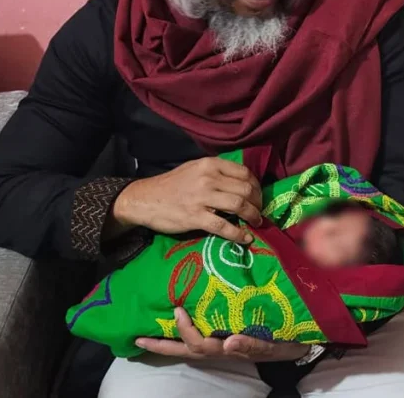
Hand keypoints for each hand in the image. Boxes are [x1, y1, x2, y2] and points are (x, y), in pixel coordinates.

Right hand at [111, 157, 262, 242]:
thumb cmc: (172, 185)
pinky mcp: (195, 217)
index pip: (244, 173)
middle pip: (245, 189)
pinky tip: (246, 238)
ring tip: (256, 222)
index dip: (256, 186)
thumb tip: (242, 183)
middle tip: (258, 211)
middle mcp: (208, 178)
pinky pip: (224, 227)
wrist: (145, 199)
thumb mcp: (195, 169)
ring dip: (253, 216)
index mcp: (210, 164)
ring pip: (239, 205)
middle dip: (257, 202)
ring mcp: (202, 198)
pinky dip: (239, 234)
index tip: (258, 196)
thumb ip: (217, 172)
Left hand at [136, 307, 308, 361]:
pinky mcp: (227, 339)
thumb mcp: (272, 346)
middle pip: (185, 350)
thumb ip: (252, 345)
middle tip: (137, 337)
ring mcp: (222, 346)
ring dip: (168, 342)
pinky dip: (185, 336)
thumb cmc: (287, 343)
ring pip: (190, 347)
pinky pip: (201, 339)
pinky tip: (176, 326)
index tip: (177, 310)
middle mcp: (221, 348)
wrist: (302, 345)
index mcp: (229, 348)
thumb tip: (228, 342)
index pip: (199, 344)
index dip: (185, 330)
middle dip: (161, 345)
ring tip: (148, 332)